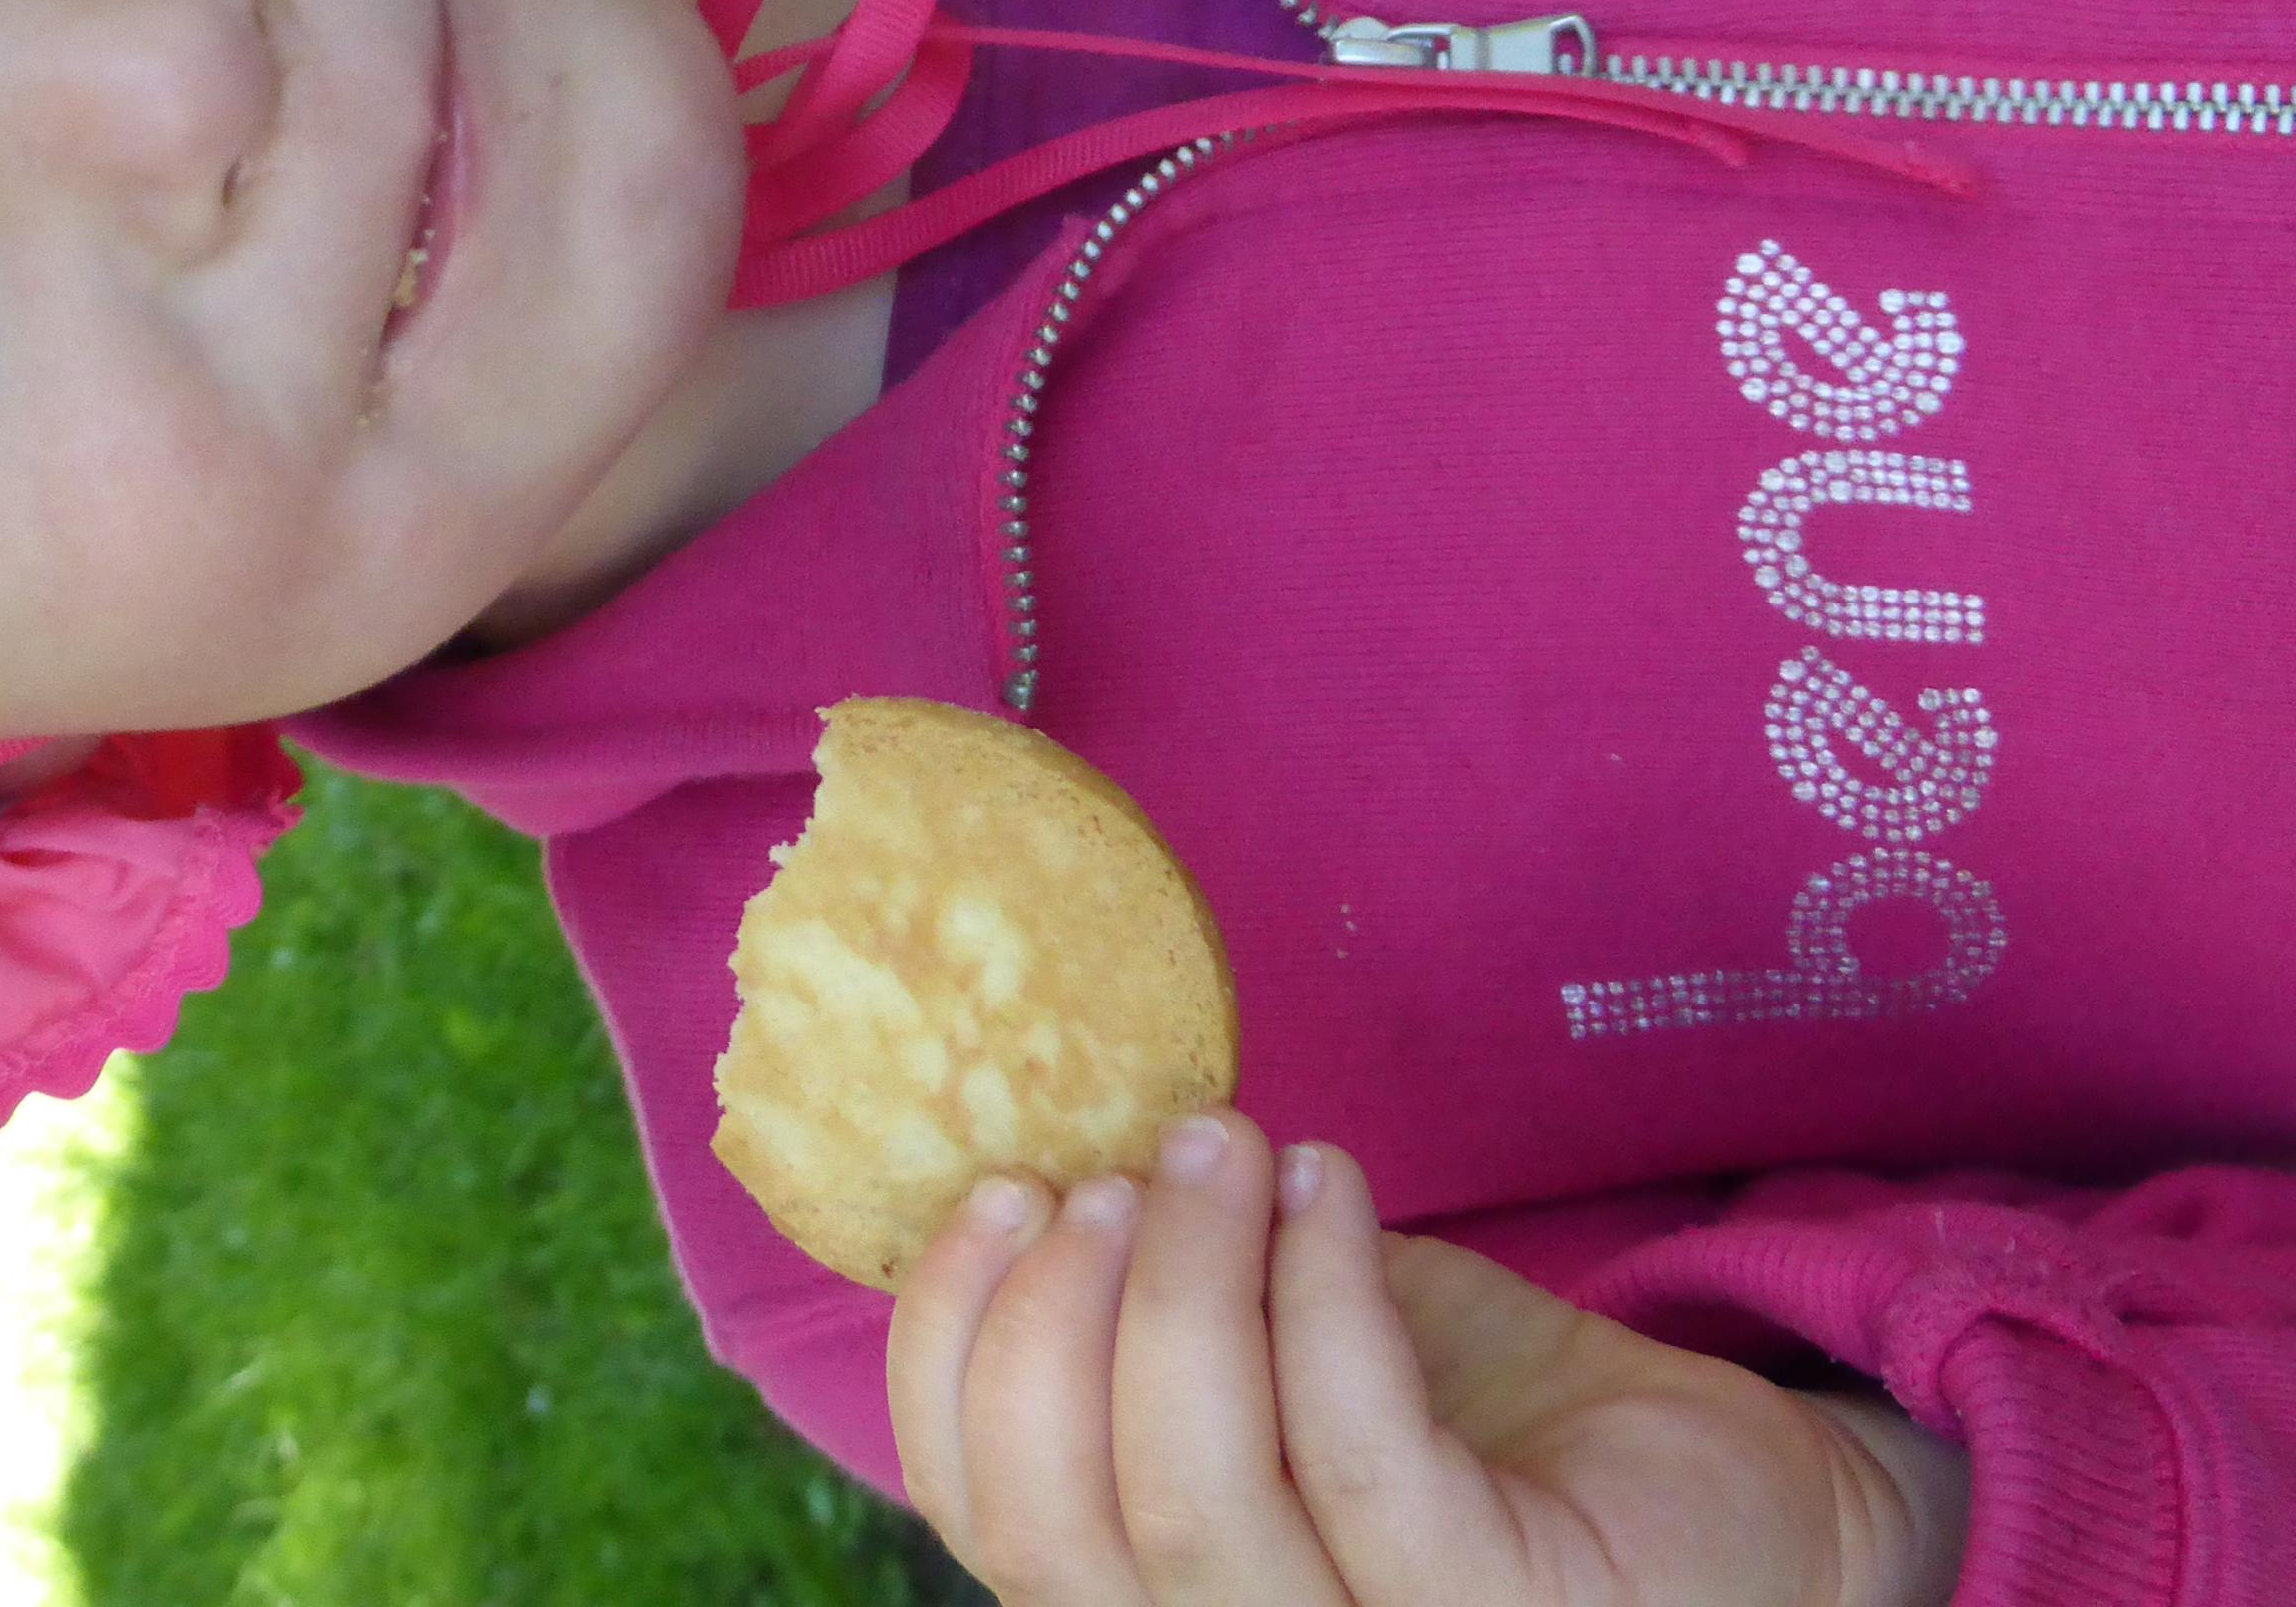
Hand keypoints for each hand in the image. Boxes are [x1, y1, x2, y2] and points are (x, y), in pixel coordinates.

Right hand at [888, 1113, 1969, 1606]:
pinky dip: (1325, 1296)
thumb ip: (1144, 1317)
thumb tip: (1018, 1168)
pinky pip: (1364, 1459)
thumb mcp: (1269, 1357)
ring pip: (1195, 1505)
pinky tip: (1331, 1184)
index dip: (947, 1357)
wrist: (1730, 1492)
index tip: (994, 1190)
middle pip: (1063, 1532)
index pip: (987, 1527)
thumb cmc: (1470, 1422)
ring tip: (1226, 1144)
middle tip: (1123, 1162)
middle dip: (1060, 1313)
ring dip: (1189, 1283)